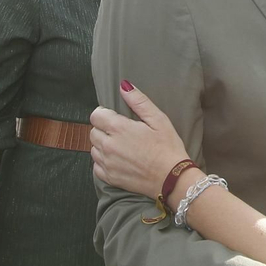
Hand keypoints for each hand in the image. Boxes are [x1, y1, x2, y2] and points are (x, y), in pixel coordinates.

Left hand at [90, 82, 189, 197]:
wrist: (172, 179)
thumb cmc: (168, 148)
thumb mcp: (159, 119)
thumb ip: (139, 101)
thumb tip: (124, 86)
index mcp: (119, 129)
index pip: (96, 115)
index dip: (104, 113)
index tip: (115, 116)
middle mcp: (108, 146)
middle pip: (93, 131)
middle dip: (103, 128)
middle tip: (120, 131)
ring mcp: (107, 163)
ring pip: (93, 149)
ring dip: (102, 145)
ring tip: (120, 145)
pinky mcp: (110, 178)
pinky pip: (96, 166)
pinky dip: (103, 161)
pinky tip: (117, 159)